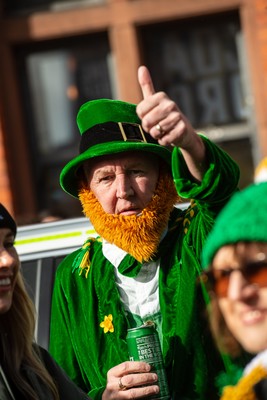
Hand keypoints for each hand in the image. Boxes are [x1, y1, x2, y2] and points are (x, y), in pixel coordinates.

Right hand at [102, 361, 158, 399]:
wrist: (109, 399)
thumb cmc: (116, 385)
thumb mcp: (118, 376)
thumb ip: (128, 372)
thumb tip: (148, 368)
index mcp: (112, 373)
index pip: (126, 366)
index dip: (138, 366)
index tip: (149, 367)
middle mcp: (113, 385)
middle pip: (130, 379)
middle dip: (144, 378)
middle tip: (155, 377)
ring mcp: (117, 396)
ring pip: (133, 393)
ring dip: (146, 390)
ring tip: (156, 388)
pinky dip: (145, 398)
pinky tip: (152, 396)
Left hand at [136, 65, 205, 180]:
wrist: (184, 132)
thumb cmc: (164, 116)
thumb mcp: (155, 101)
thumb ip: (147, 86)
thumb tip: (141, 68)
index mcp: (161, 96)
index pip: (139, 112)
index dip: (143, 118)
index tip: (151, 116)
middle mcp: (170, 104)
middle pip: (146, 122)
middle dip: (149, 128)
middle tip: (157, 126)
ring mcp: (177, 117)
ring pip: (155, 132)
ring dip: (157, 135)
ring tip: (164, 131)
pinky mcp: (182, 130)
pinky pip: (164, 140)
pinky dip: (164, 141)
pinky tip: (170, 136)